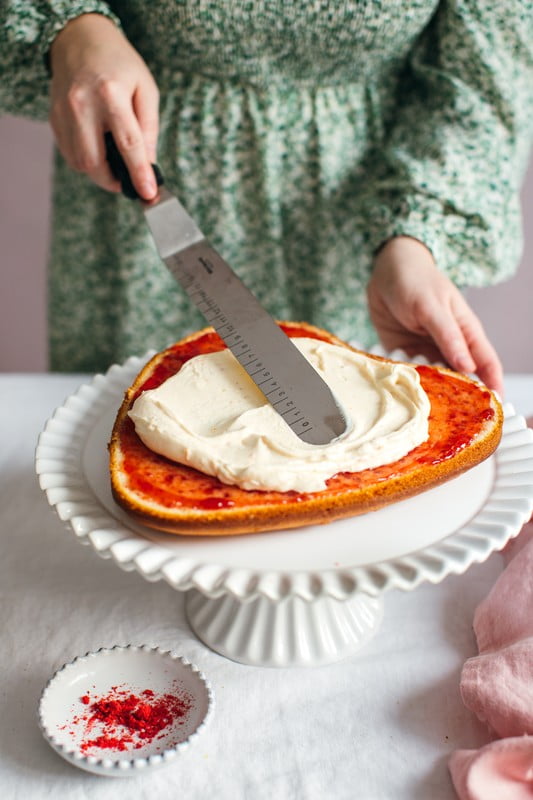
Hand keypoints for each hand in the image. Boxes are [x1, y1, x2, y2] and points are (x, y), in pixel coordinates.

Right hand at [49, 13, 158, 199]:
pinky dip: (86, 160)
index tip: (148, 194)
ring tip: (114, 164)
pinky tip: (98, 149)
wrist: (81, 39)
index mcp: (110, 95)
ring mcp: (64, 112)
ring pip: (79, 163)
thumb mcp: (146, 89)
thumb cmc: (120, 65)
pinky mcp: (54, 118)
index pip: (128, 145)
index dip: (139, 174)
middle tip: (127, 181)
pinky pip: (69, 154)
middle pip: (95, 162)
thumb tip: (149, 163)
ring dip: (99, 173)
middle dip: (113, 180)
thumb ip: (149, 128)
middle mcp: (82, 105)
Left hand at [366, 236, 503, 394]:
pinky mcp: (404, 354)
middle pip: (461, 378)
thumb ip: (449, 336)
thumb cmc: (417, 281)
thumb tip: (468, 366)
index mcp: (466, 333)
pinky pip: (409, 374)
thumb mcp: (434, 307)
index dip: (493, 385)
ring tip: (425, 408)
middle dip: (459, 397)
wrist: (385, 270)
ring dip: (431, 392)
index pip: (486, 364)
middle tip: (454, 418)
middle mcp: (449, 347)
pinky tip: (403, 390)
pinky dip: (407, 382)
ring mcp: (426, 352)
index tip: (494, 407)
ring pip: (434, 380)